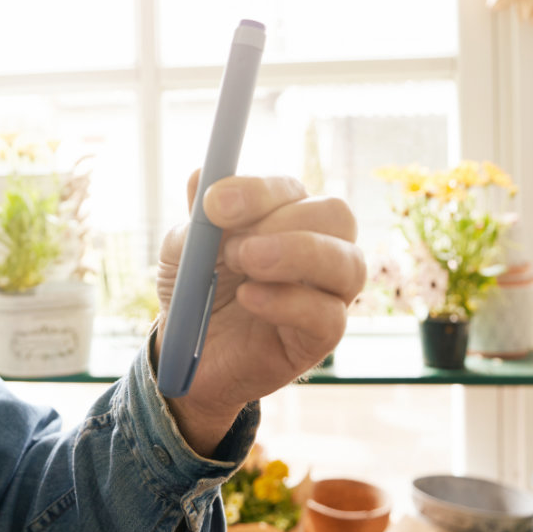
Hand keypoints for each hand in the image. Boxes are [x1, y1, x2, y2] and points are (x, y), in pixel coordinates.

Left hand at [154, 173, 365, 455]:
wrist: (188, 355)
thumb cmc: (196, 291)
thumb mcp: (184, 253)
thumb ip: (196, 220)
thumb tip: (199, 177)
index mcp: (286, 217)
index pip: (292, 190)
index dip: (257, 191)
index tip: (213, 203)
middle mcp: (317, 249)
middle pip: (337, 215)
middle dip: (285, 220)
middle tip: (234, 244)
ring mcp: (326, 295)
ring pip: (348, 263)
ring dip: (295, 254)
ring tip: (244, 264)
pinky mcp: (321, 339)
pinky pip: (329, 316)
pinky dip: (288, 302)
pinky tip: (248, 298)